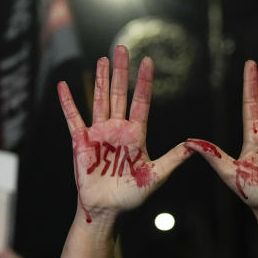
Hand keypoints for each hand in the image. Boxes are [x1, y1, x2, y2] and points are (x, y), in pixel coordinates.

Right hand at [57, 45, 190, 224]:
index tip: (147, 61)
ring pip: (100, 100)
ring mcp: (98, 134)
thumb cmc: (132, 196)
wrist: (107, 209)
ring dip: (100, 79)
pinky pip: (73, 118)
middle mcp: (117, 129)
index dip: (143, 81)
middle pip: (120, 94)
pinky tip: (63, 86)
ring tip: (102, 59)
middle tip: (122, 47)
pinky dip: (67, 102)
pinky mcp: (80, 142)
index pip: (141, 102)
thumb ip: (173, 159)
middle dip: (121, 71)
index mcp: (136, 134)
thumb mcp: (156, 176)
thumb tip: (194, 145)